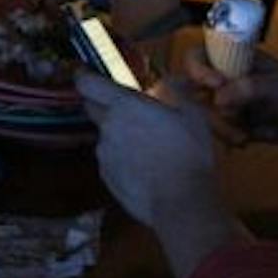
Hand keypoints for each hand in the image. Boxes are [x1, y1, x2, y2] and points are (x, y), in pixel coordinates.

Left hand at [76, 71, 219, 227]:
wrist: (180, 201)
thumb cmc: (188, 153)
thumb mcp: (193, 116)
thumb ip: (179, 93)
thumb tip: (176, 80)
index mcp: (125, 106)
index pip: (88, 84)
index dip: (85, 78)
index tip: (87, 76)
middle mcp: (107, 127)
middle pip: (92, 108)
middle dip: (102, 105)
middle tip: (127, 111)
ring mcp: (104, 154)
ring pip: (104, 137)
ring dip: (117, 136)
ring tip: (145, 147)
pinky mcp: (105, 177)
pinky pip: (109, 161)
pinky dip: (121, 160)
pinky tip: (142, 168)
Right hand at [184, 47, 277, 144]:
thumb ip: (249, 88)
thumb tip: (218, 99)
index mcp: (234, 59)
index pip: (198, 57)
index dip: (198, 69)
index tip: (217, 84)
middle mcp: (224, 79)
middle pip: (191, 89)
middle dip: (207, 107)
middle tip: (231, 116)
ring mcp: (226, 102)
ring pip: (203, 115)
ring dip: (222, 127)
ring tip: (244, 134)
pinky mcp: (231, 123)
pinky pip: (217, 131)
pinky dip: (229, 137)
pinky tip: (246, 139)